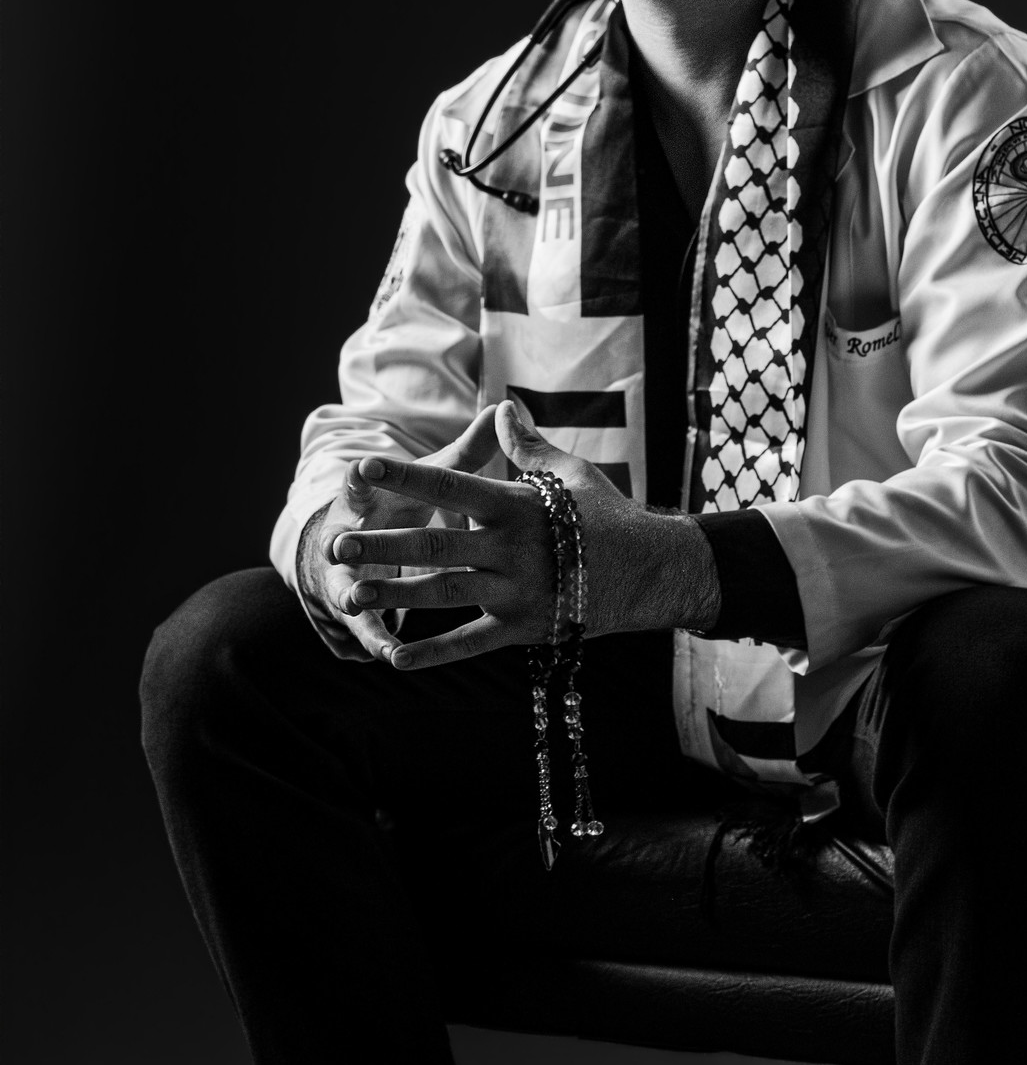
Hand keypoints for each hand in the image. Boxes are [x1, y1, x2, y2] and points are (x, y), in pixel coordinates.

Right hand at [297, 406, 499, 660]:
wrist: (353, 548)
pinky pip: (367, 633)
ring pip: (349, 588)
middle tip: (340, 542)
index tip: (363, 467)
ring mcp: (349, 578)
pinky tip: (392, 656)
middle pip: (349, 539)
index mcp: (367, 497)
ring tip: (356, 600)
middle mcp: (351, 536)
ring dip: (353, 595)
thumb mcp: (431, 477)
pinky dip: (377, 642)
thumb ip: (466, 451)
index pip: (361, 482)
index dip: (362, 477)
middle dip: (348, 541)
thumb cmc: (402, 504)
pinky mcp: (360, 615)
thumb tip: (502, 408)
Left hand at [331, 399, 720, 668]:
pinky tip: (395, 657)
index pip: (450, 485)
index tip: (363, 468)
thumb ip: (525, 445)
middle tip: (336, 541)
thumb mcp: (567, 472)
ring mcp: (515, 591)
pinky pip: (470, 643)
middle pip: (435, 545)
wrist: (651, 570)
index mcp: (515, 505)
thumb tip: (502, 406)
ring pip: (443, 593)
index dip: (405, 477)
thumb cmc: (606, 515)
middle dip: (383, 544)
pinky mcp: (521, 628)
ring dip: (394, 593)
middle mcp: (510, 548)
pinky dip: (432, 653)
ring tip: (349, 592)